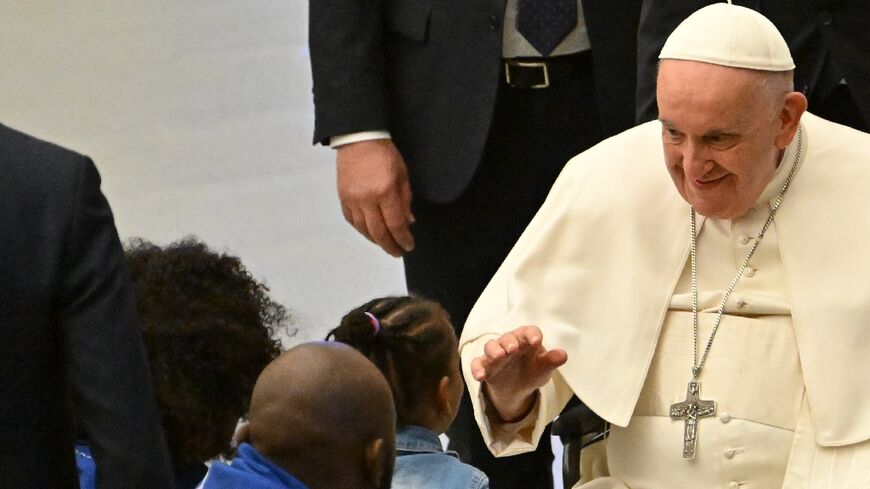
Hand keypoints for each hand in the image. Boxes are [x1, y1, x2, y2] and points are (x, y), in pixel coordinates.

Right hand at [336, 139, 413, 256]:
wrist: (359, 139)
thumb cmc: (385, 154)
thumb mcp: (402, 175)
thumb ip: (405, 200)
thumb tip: (408, 222)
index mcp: (385, 192)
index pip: (395, 224)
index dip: (403, 239)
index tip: (409, 246)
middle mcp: (367, 200)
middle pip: (378, 232)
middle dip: (390, 246)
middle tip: (398, 252)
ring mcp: (352, 200)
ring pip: (363, 229)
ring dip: (375, 240)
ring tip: (385, 244)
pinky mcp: (343, 198)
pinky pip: (352, 220)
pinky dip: (361, 230)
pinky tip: (369, 232)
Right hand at [470, 326, 566, 420]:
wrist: (517, 388)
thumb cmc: (532, 370)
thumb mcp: (543, 368)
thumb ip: (551, 361)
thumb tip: (564, 355)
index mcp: (526, 340)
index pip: (529, 332)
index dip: (532, 334)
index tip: (535, 341)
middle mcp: (510, 343)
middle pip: (508, 337)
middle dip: (510, 341)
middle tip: (513, 347)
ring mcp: (496, 354)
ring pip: (491, 346)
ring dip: (494, 349)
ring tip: (498, 356)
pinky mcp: (485, 366)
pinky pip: (477, 364)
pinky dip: (477, 368)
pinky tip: (480, 376)